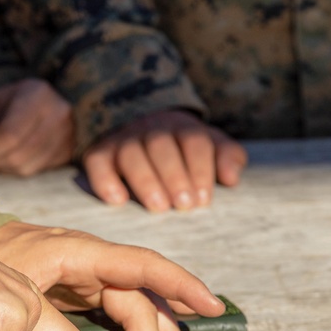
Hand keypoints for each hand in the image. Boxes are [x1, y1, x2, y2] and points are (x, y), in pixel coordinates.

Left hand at [0, 78, 73, 176]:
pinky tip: (14, 155)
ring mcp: (68, 135)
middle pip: (18, 155)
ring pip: (26, 167)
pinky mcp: (67, 154)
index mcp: (36, 93)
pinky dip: (19, 169)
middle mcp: (59, 113)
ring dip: (5, 166)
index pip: (11, 135)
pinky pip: (36, 173)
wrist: (17, 113)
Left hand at [0, 221, 226, 330]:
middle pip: (142, 299)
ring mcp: (86, 276)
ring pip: (134, 307)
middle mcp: (91, 262)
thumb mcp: (8, 291)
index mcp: (78, 253)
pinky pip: (116, 311)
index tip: (211, 306)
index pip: (140, 265)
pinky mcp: (78, 290)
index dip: (179, 284)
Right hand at [82, 109, 247, 211]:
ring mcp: (123, 139)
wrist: (135, 123)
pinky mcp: (99, 151)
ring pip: (132, 154)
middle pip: (162, 147)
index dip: (200, 169)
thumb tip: (232, 178)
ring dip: (146, 180)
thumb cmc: (180, 148)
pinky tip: (117, 201)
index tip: (204, 200)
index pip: (194, 141)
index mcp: (182, 127)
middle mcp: (151, 128)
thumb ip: (225, 157)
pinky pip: (98, 162)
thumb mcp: (208, 145)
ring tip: (158, 207)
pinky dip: (105, 180)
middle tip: (184, 206)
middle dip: (175, 176)